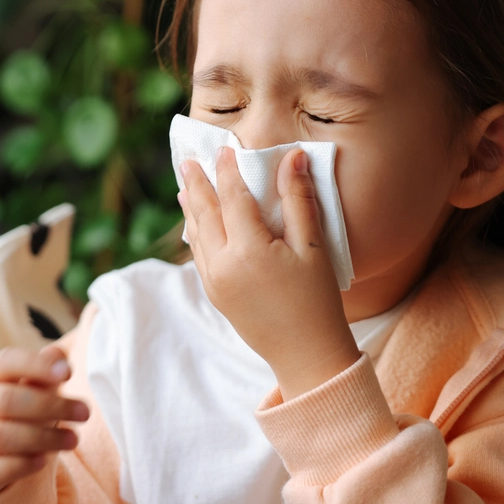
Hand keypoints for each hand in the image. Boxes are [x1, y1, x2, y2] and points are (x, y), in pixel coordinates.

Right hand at [0, 345, 89, 497]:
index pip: (3, 363)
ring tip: (74, 440)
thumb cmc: (17, 418)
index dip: (35, 364)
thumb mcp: (33, 393)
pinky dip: (22, 464)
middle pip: (6, 400)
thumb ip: (44, 373)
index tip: (68, 373)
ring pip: (1, 436)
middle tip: (85, 413)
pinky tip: (44, 461)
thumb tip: (58, 356)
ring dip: (44, 437)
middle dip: (51, 406)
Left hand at [178, 146, 359, 398]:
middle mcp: (223, 265)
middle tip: (187, 159)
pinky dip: (196, 233)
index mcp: (248, 250)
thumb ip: (299, 200)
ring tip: (186, 186)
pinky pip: (199, 256)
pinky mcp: (214, 295)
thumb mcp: (313, 248)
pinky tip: (197, 223)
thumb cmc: (317, 301)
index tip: (225, 148)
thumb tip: (293, 157)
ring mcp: (214, 282)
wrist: (305, 355)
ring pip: (196, 235)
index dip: (228, 170)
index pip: (233, 197)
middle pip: (205, 213)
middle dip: (197, 184)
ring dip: (191, 207)